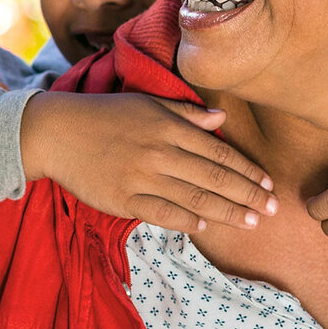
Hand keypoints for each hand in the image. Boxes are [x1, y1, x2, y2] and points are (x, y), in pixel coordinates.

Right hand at [21, 91, 277, 231]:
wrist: (56, 132)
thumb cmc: (104, 114)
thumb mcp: (146, 102)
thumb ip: (185, 113)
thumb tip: (222, 119)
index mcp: (167, 126)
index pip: (218, 152)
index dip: (246, 170)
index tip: (267, 183)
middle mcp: (159, 152)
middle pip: (214, 178)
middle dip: (247, 195)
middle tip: (272, 209)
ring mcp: (141, 177)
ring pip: (194, 199)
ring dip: (227, 212)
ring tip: (251, 222)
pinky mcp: (122, 199)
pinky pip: (161, 213)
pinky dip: (185, 221)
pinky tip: (204, 226)